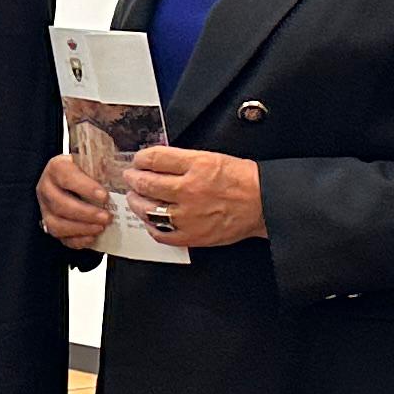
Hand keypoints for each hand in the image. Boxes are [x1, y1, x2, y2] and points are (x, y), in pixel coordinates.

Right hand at [36, 153, 112, 250]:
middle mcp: (46, 188)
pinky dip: (77, 240)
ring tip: (101, 227)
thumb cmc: (85, 170)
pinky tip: (92, 237)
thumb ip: (102, 166)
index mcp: (56, 168)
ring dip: (81, 228)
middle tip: (106, 217)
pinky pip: (60, 237)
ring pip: (56, 223)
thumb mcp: (91, 162)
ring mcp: (45, 208)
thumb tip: (123, 176)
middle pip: (60, 204)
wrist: (72, 179)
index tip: (104, 196)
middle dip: (86, 213)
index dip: (85, 188)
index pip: (66, 177)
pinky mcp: (48, 224)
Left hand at [124, 147, 262, 249]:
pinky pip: (160, 233)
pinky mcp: (192, 235)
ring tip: (135, 198)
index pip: (155, 158)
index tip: (139, 160)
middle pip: (146, 183)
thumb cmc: (242, 180)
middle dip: (133, 179)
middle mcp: (189, 190)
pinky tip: (149, 219)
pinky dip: (150, 226)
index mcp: (196, 165)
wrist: (263, 203)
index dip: (141, 158)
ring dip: (136, 202)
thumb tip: (158, 161)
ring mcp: (188, 215)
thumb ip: (184, 160)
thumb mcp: (213, 157)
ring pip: (148, 209)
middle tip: (130, 177)